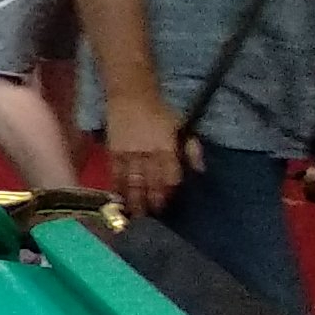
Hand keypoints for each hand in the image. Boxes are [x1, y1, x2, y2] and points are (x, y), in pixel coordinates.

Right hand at [106, 92, 201, 216]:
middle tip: (150, 219)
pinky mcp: (113, 152)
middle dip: (149, 202)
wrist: (130, 95)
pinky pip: (115, 174)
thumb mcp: (181, 126)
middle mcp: (147, 154)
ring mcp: (128, 154)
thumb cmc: (159, 110)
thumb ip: (191, 149)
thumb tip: (201, 170)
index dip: (167, 192)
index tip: (166, 206)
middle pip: (149, 184)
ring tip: (133, 216)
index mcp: (166, 148)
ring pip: (131, 182)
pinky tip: (117, 199)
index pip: (169, 177)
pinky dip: (116, 188)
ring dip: (133, 200)